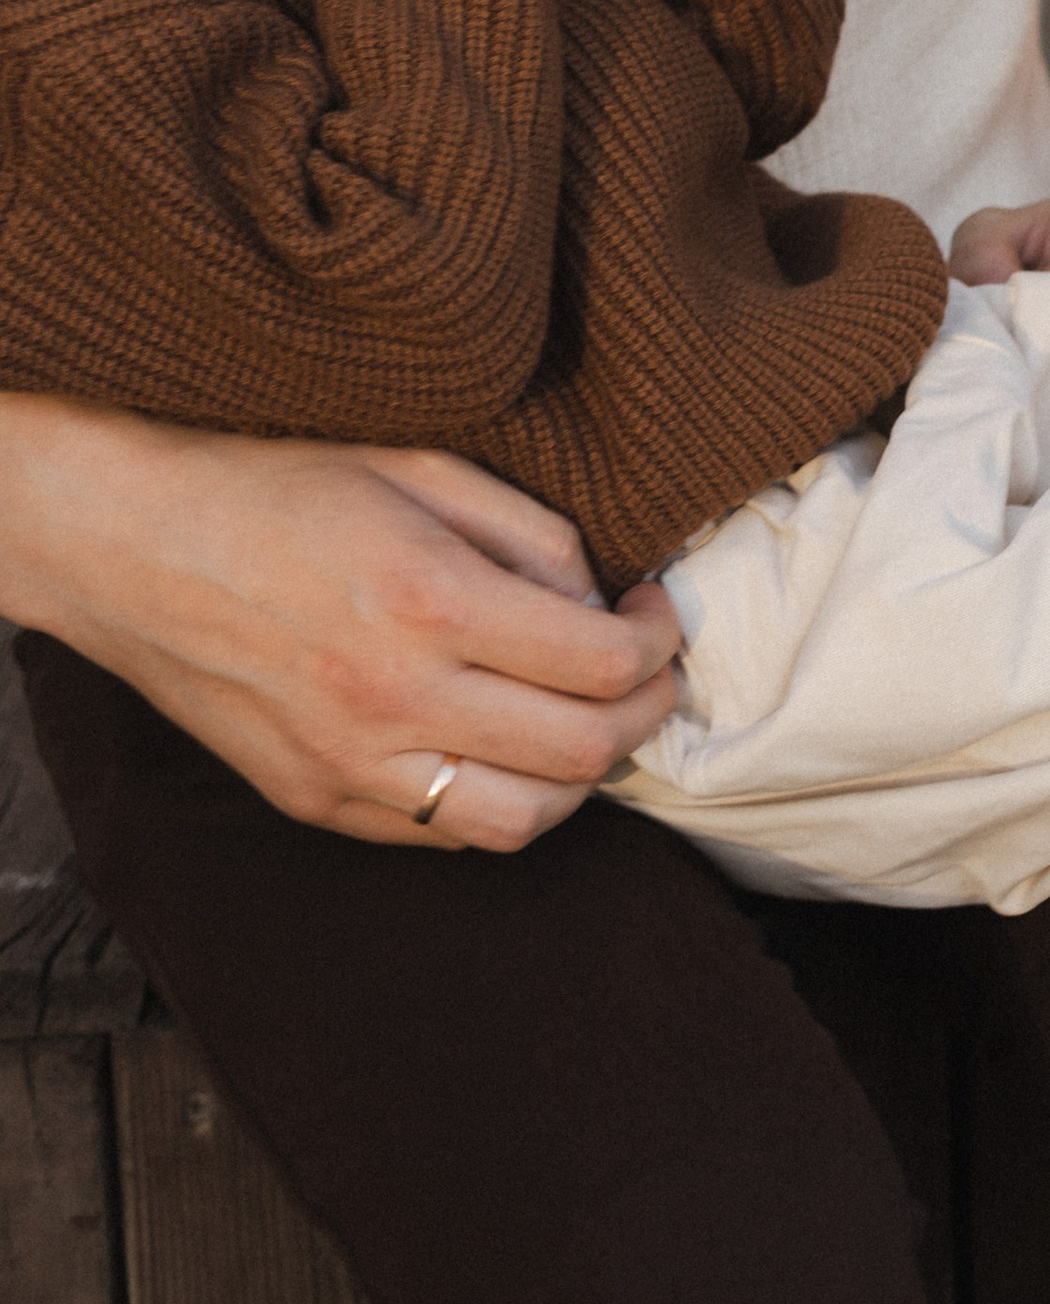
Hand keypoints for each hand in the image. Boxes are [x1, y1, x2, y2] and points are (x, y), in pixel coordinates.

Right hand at [0, 398, 681, 851]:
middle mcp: (395, 699)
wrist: (138, 546)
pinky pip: (438, 835)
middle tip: (647, 672)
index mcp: (431, 603)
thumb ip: (529, 535)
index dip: (657, 642)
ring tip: (586, 724)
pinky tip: (501, 749)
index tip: (655, 615)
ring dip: (579, 780)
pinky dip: (495, 801)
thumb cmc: (282, 490)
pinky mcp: (314, 801)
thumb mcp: (422, 468)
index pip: (599, 664)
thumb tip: (596, 601)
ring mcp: (350, 766)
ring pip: (519, 823)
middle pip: (580, 753)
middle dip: (644, 712)